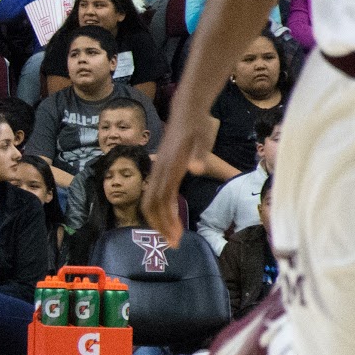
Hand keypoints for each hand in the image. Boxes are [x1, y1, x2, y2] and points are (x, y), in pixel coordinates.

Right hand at [143, 106, 210, 241]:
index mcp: (170, 167)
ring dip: (160, 219)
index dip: (166, 220)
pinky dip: (162, 208)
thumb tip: (196, 168)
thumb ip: (199, 154)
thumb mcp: (203, 139)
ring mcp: (159, 170)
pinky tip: (171, 215)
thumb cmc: (197, 126)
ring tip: (172, 234)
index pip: (162, 200)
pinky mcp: (162, 169)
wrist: (188, 111)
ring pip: (151, 200)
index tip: (175, 237)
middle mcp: (160, 170)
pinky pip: (156, 193)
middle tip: (174, 243)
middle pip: (151, 204)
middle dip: (161, 225)